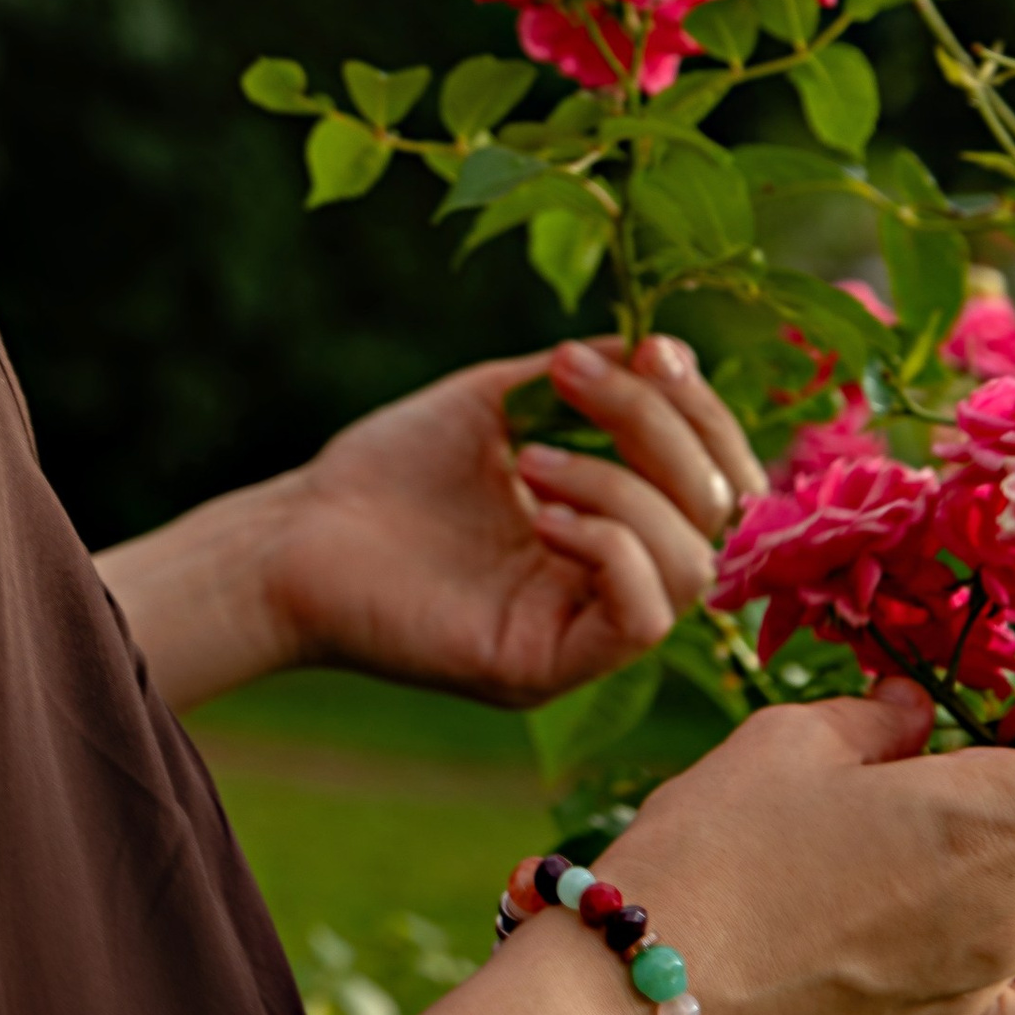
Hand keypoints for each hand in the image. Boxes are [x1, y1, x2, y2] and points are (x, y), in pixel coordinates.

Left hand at [262, 335, 765, 705]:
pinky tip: (539, 512)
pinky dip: (610, 547)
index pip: (717, 474)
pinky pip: (641, 621)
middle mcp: (614, 580)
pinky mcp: (547, 666)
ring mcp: (583, 629)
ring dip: (624, 488)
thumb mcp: (500, 402)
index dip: (703, 410)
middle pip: (717, 514)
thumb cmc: (391, 472)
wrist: (297, 533)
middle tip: (576, 377)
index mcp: (618, 519)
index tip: (654, 349)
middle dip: (664, 430)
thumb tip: (664, 348)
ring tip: (533, 458)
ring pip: (690, 566)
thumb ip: (587, 381)